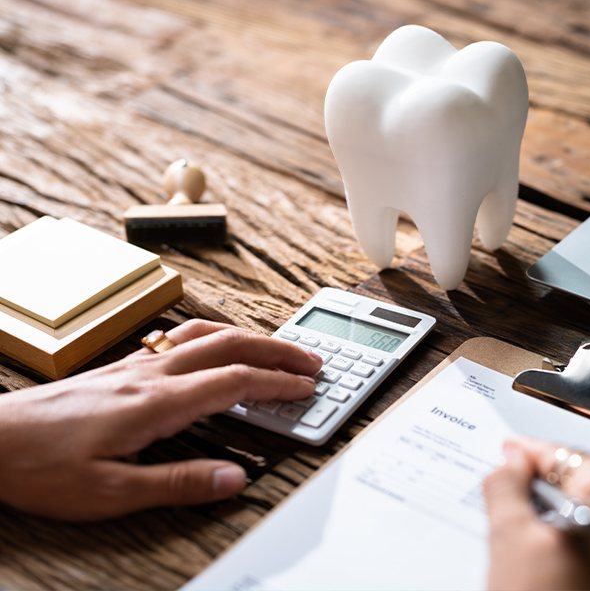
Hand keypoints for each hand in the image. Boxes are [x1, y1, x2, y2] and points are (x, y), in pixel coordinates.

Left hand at [0, 320, 321, 520]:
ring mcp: (136, 365)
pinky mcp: (123, 368)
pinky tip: (216, 346)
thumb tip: (234, 479)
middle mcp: (151, 374)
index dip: (277, 384)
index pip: (234, 381)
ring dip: (249, 337)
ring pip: (206, 334)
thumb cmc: (42, 466)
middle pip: (230, 345)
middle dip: (277, 351)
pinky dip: (217, 336)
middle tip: (310, 360)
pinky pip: (182, 338)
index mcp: (156, 403)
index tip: (307, 388)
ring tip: (276, 348)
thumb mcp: (111, 492)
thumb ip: (178, 483)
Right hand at [483, 437, 589, 589]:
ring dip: (556, 517)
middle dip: (542, 488)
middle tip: (505, 491)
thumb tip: (510, 463)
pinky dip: (576, 543)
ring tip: (519, 532)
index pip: (562, 455)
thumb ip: (506, 485)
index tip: (507, 452)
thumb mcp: (511, 538)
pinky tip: (545, 561)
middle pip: (581, 484)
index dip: (526, 453)